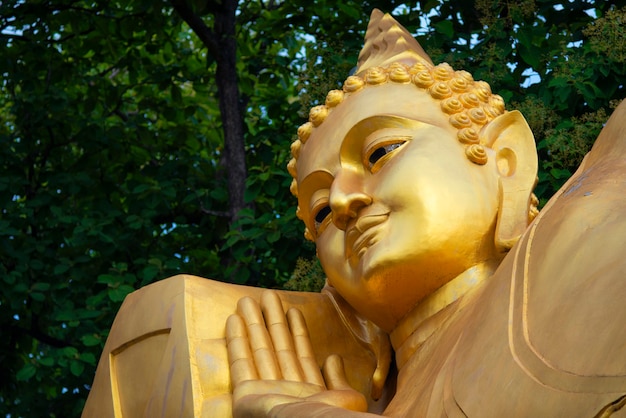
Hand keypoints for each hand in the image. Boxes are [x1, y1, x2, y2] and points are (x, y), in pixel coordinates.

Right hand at [226, 290, 368, 416]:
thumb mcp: (345, 398)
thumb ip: (337, 378)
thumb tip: (333, 357)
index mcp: (310, 392)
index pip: (301, 354)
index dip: (297, 331)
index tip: (293, 310)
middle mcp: (286, 390)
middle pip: (277, 347)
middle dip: (272, 320)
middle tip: (267, 294)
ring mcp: (265, 392)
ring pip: (259, 350)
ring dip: (252, 324)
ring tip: (247, 299)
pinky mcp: (245, 396)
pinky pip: (241, 363)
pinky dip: (237, 341)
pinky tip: (234, 320)